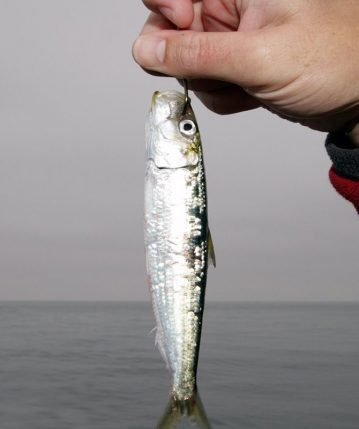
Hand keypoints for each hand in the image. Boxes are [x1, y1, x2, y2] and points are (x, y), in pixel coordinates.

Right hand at [133, 0, 358, 132]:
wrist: (357, 98)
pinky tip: (252, 94)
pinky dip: (226, 96)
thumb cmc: (334, 62)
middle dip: (191, 59)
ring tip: (248, 84)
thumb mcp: (259, 58)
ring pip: (189, 64)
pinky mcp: (236, 66)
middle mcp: (232, 8)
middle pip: (173, 30)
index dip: (165, 7)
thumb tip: (148, 50)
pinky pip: (208, 84)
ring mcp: (233, 39)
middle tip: (217, 71)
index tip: (180, 25)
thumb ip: (197, 54)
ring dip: (214, 84)